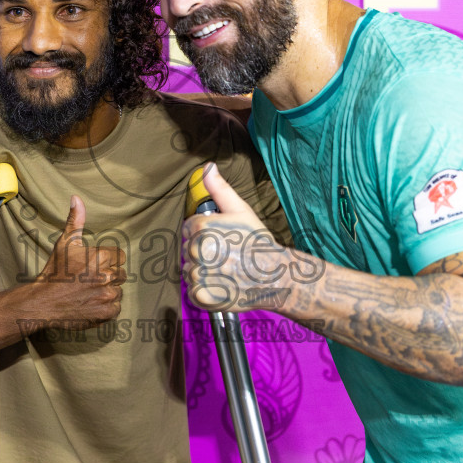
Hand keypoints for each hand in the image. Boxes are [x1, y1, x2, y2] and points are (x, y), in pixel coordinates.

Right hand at [29, 196, 125, 328]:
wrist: (42, 302)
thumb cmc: (54, 272)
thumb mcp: (64, 243)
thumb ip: (75, 220)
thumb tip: (76, 197)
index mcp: (100, 257)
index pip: (119, 256)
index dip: (108, 259)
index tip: (95, 265)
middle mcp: (106, 276)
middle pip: (121, 273)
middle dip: (108, 275)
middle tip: (89, 279)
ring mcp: (107, 296)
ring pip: (118, 290)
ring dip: (108, 291)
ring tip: (89, 291)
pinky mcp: (106, 313)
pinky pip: (116, 307)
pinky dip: (106, 306)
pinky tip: (91, 303)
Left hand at [182, 165, 290, 312]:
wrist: (275, 276)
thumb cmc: (258, 243)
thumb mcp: (240, 210)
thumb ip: (220, 189)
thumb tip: (207, 167)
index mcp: (203, 227)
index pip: (189, 229)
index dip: (204, 234)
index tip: (221, 240)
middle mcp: (198, 250)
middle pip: (188, 250)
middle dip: (203, 253)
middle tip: (226, 256)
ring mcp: (199, 274)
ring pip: (189, 271)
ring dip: (203, 272)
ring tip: (225, 271)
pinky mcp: (202, 295)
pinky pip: (192, 291)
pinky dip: (204, 291)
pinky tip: (221, 284)